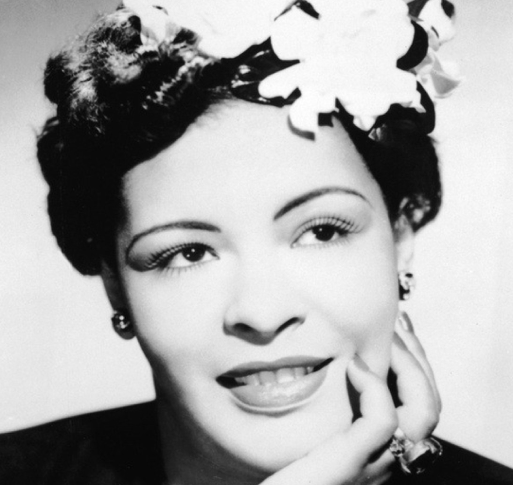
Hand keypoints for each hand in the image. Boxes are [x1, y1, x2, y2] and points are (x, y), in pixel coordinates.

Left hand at [260, 312, 440, 484]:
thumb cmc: (286, 463)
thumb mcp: (317, 422)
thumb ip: (334, 399)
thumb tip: (339, 355)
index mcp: (380, 447)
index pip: (422, 404)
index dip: (418, 363)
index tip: (400, 328)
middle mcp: (386, 457)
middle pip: (429, 407)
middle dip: (418, 358)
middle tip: (397, 326)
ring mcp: (372, 463)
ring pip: (421, 414)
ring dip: (408, 367)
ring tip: (384, 341)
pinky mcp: (349, 463)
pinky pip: (383, 422)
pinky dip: (376, 387)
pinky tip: (355, 366)